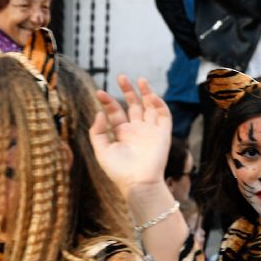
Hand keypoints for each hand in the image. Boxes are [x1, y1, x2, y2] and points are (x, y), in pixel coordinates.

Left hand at [89, 75, 171, 196]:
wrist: (138, 183)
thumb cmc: (119, 171)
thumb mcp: (102, 151)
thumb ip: (97, 132)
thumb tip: (100, 113)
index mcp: (122, 134)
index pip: (115, 112)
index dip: (108, 102)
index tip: (99, 94)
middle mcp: (137, 131)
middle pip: (133, 105)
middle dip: (127, 91)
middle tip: (120, 77)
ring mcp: (150, 131)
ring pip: (150, 107)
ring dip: (146, 93)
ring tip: (139, 80)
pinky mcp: (163, 134)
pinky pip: (164, 115)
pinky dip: (159, 105)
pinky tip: (150, 97)